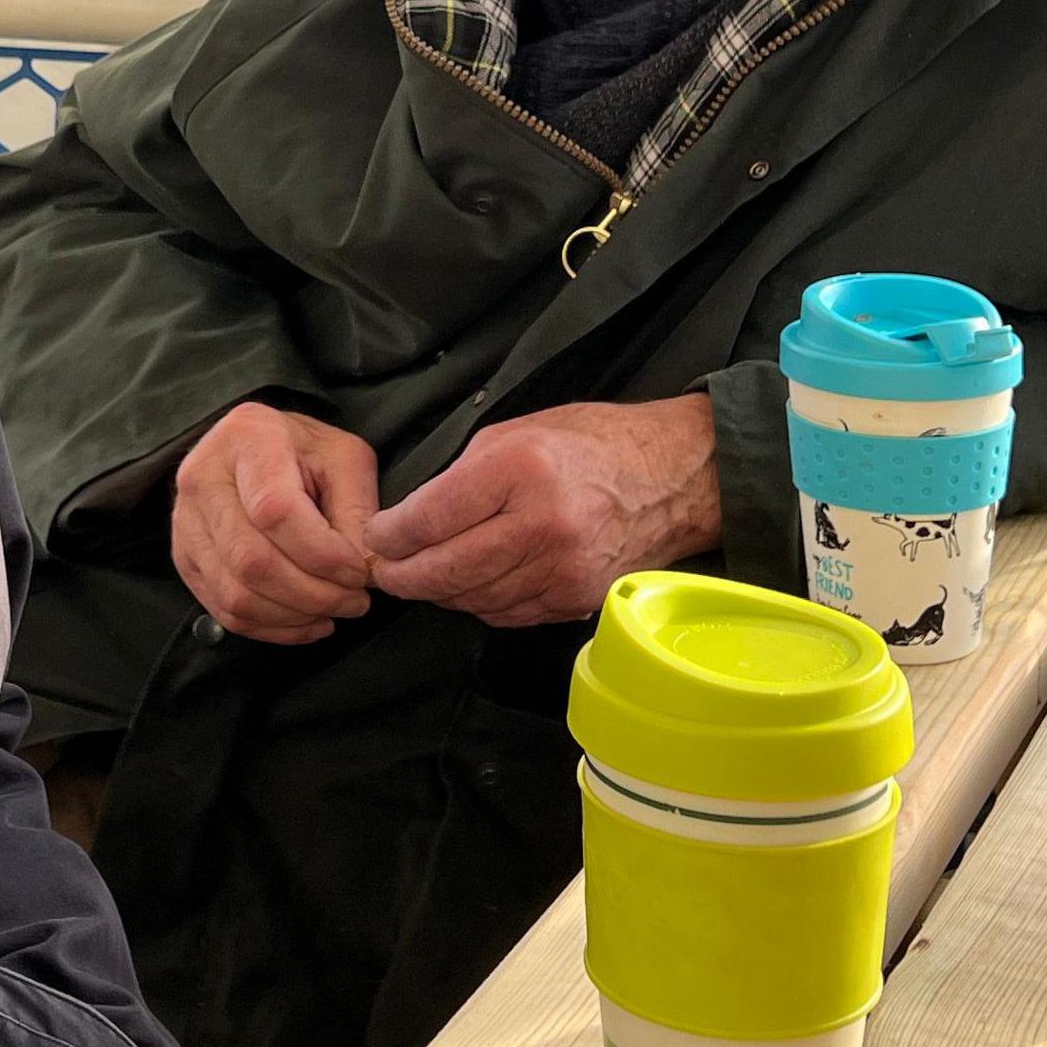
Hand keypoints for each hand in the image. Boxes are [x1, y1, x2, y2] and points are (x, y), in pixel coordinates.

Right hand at [170, 402, 379, 643]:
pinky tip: (307, 622)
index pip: (275, 510)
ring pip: (237, 594)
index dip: (322, 553)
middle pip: (252, 560)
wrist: (254, 449)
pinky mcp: (185, 558)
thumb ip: (357, 511)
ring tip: (334, 611)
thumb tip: (364, 570)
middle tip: (355, 601)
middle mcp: (203, 478)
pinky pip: (225, 610)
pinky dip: (272, 628)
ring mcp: (185, 522)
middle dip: (313, 593)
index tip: (359, 571)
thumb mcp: (344, 459)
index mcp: (246, 437)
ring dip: (295, 616)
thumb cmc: (305, 453)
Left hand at [361, 394, 719, 628]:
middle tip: (383, 571)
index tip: (375, 537)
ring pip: (471, 600)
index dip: (388, 536)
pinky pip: (506, 614)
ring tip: (421, 578)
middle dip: (401, 575)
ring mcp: (561, 570)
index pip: (428, 519)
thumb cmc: (588, 444)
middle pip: (444, 571)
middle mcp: (540, 525)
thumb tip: (410, 521)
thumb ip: (461, 478)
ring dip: (438, 593)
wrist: (671, 478)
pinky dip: (478, 603)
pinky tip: (470, 586)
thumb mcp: (515, 432)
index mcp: (518, 470)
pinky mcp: (575, 601)